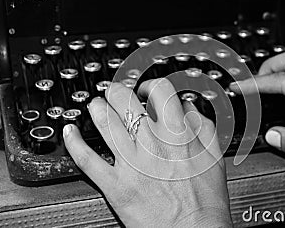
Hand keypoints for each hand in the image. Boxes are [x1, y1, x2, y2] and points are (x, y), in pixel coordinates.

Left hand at [63, 78, 231, 226]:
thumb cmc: (206, 200)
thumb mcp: (215, 157)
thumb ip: (203, 127)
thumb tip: (188, 110)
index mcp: (178, 135)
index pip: (160, 92)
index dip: (150, 84)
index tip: (146, 89)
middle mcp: (153, 145)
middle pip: (125, 101)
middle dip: (117, 91)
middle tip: (115, 93)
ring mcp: (132, 164)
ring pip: (104, 123)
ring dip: (96, 108)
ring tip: (95, 106)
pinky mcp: (116, 185)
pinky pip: (87, 160)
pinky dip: (73, 143)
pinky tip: (70, 133)